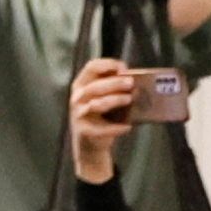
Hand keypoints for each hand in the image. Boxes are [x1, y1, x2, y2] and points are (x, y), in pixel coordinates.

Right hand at [67, 56, 139, 185]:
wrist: (89, 146)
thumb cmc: (100, 117)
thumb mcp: (102, 98)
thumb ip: (113, 87)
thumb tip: (133, 80)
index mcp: (81, 85)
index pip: (91, 67)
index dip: (108, 64)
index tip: (123, 68)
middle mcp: (77, 98)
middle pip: (96, 86)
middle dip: (115, 83)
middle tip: (131, 83)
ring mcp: (79, 115)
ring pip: (98, 104)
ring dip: (116, 100)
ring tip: (129, 99)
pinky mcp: (85, 131)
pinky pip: (102, 129)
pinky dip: (116, 128)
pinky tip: (127, 127)